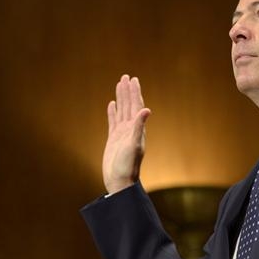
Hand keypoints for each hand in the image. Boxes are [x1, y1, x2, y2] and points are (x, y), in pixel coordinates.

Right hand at [102, 74, 151, 193]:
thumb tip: (146, 109)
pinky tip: (111, 105)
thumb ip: (138, 127)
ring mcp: (121, 134)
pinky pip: (113, 121)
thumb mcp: (133, 145)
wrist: (120, 182)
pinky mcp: (113, 139)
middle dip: (128, 91)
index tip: (133, 79)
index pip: (136, 105)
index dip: (134, 92)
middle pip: (129, 105)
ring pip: (121, 111)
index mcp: (137, 128)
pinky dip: (112, 112)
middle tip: (126, 76)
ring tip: (119, 85)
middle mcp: (130, 129)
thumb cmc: (128, 166)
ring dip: (121, 98)